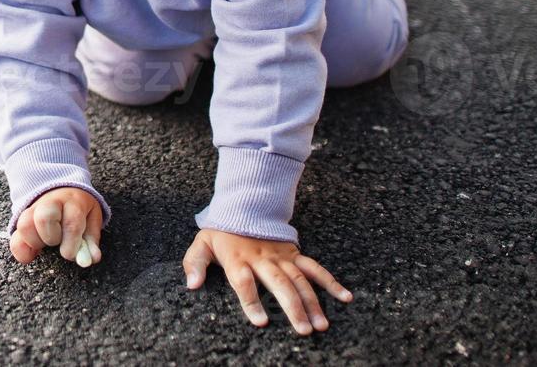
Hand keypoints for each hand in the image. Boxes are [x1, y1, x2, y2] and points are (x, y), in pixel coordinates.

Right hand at [9, 187, 103, 266]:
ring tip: (44, 246)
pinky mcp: (20, 221)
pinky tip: (32, 253)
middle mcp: (50, 203)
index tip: (70, 254)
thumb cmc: (78, 208)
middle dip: (51, 237)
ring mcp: (32, 210)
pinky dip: (21, 250)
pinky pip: (14, 238)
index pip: (71, 221)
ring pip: (24, 225)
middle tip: (56, 243)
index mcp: (72, 201)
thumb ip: (91, 240)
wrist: (60, 188)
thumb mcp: (91, 219)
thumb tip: (92, 259)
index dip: (72, 242)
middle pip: (43, 218)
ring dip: (35, 242)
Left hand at [183, 230, 351, 335]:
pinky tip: (345, 297)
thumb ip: (195, 264)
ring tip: (322, 324)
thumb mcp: (202, 243)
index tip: (261, 322)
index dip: (252, 302)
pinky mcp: (295, 254)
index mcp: (238, 259)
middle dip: (292, 307)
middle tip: (304, 330)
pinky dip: (331, 282)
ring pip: (300, 280)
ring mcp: (282, 257)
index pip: (245, 282)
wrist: (244, 205)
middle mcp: (263, 259)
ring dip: (313, 302)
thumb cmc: (222, 232)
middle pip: (279, 284)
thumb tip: (191, 285)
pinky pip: (315, 268)